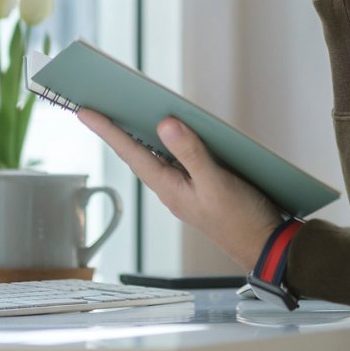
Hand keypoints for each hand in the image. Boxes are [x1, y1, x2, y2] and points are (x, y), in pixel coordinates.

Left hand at [77, 109, 283, 269]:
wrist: (265, 246)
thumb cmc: (241, 221)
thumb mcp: (216, 183)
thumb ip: (191, 152)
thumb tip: (165, 123)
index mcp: (169, 187)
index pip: (131, 152)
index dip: (107, 130)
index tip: (84, 111)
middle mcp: (172, 187)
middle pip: (139, 152)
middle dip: (118, 129)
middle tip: (99, 105)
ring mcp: (186, 188)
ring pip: (159, 155)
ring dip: (145, 133)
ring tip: (129, 109)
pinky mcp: (202, 187)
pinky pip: (180, 159)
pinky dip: (173, 142)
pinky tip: (178, 129)